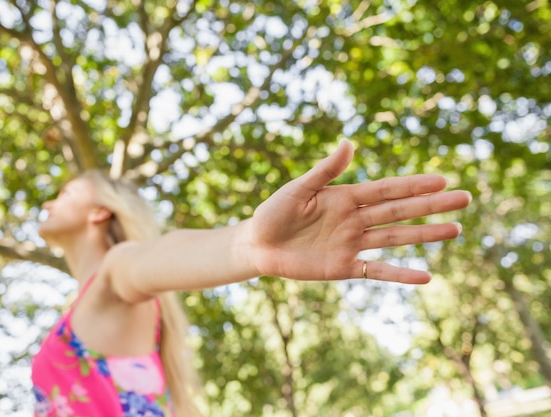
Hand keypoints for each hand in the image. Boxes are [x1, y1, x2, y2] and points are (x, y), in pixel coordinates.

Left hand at [248, 140, 471, 283]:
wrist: (258, 245)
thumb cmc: (273, 212)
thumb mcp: (297, 189)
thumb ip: (324, 171)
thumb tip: (349, 142)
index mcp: (345, 197)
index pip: (386, 189)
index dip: (414, 185)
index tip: (443, 179)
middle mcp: (354, 219)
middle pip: (399, 212)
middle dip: (431, 205)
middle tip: (465, 199)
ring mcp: (352, 244)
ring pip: (395, 238)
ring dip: (424, 235)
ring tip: (455, 230)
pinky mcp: (343, 267)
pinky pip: (376, 271)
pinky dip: (399, 274)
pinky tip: (425, 276)